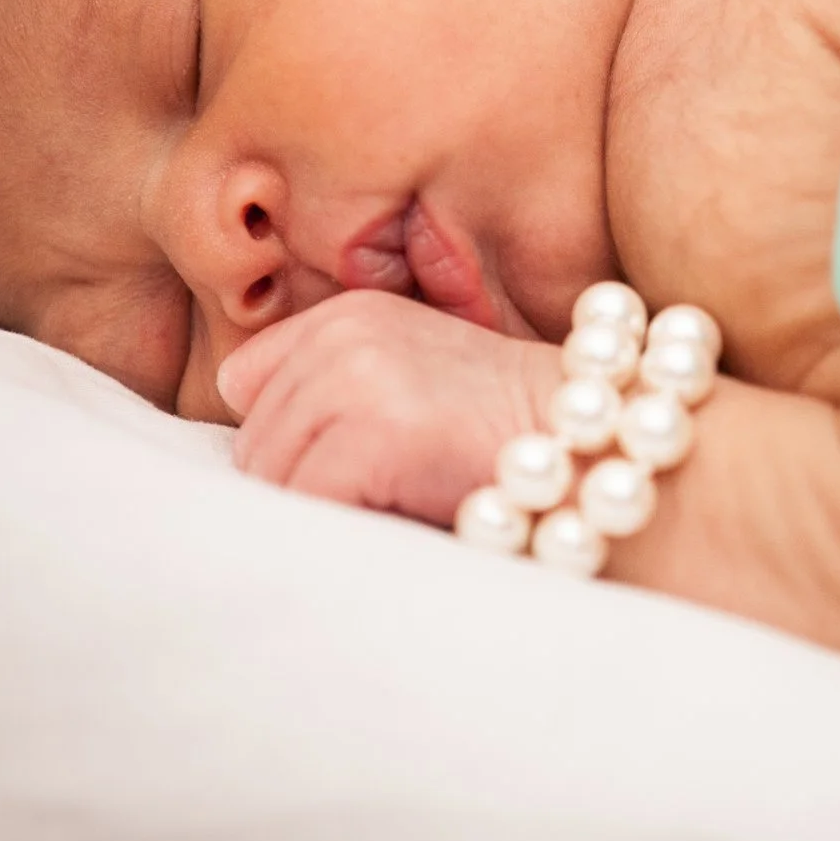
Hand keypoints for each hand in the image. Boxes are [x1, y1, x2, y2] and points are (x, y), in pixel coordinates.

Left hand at [216, 290, 556, 526]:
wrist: (594, 439)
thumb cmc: (505, 428)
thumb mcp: (412, 374)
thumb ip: (332, 388)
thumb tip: (250, 462)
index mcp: (348, 311)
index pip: (244, 385)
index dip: (288, 438)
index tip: (345, 462)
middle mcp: (343, 333)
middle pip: (253, 442)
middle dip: (304, 484)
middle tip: (381, 494)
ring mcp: (357, 379)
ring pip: (273, 480)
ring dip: (324, 510)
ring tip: (393, 504)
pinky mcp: (376, 433)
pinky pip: (310, 505)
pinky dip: (346, 528)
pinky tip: (402, 516)